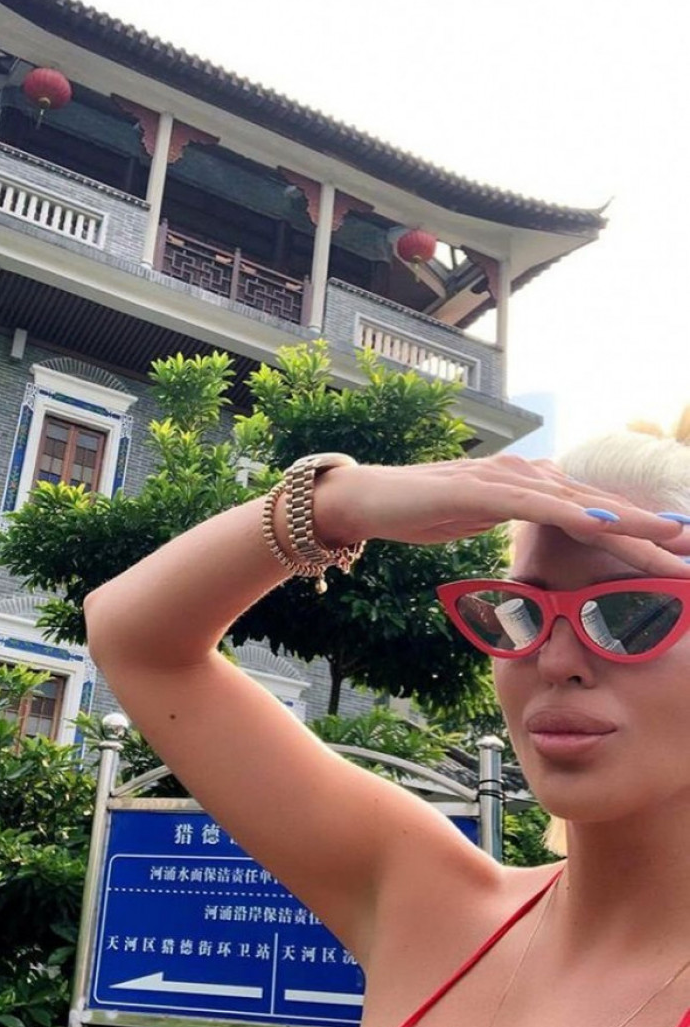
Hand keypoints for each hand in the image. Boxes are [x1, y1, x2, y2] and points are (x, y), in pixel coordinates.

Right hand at [327, 457, 689, 575]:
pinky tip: (608, 524)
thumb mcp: (474, 521)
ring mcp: (506, 479)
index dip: (637, 531)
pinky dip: (577, 515)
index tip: (676, 551)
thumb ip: (508, 520)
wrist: (366, 498)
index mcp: (528, 485)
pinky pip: (540, 507)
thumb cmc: (417, 510)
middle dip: (651, 529)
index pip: (593, 511)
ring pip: (580, 505)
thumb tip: (529, 529)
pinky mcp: (484, 490)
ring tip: (673, 539)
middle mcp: (526, 475)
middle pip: (599, 506)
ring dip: (630, 523)